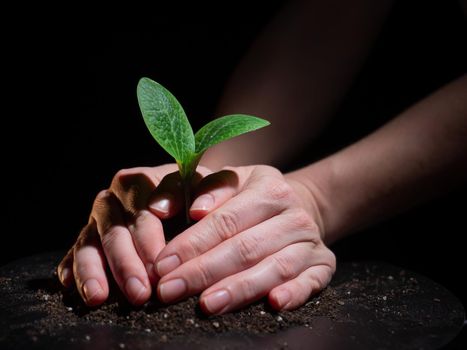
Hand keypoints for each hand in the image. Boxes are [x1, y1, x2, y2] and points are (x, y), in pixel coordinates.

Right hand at [57, 164, 208, 305]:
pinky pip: (73, 253)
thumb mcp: (207, 186)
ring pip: (89, 243)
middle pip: (115, 231)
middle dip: (126, 264)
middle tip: (141, 293)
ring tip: (99, 297)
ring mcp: (97, 220)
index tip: (159, 264)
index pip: (142, 210)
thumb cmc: (195, 194)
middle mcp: (114, 198)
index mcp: (141, 182)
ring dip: (93, 271)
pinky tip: (70, 286)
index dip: (149, 238)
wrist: (181, 196)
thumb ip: (210, 191)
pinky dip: (71, 269)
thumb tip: (198, 211)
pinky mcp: (86, 238)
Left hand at [154, 165, 335, 313]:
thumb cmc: (253, 196)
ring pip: (274, 268)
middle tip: (170, 291)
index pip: (225, 220)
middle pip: (246, 247)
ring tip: (208, 305)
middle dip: (204, 272)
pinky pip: (312, 282)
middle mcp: (293, 215)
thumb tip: (163, 208)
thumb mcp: (231, 180)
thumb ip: (198, 190)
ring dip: (240, 289)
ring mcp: (311, 241)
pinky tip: (275, 304)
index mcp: (268, 188)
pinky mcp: (324, 264)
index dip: (192, 244)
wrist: (301, 204)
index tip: (163, 265)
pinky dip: (295, 293)